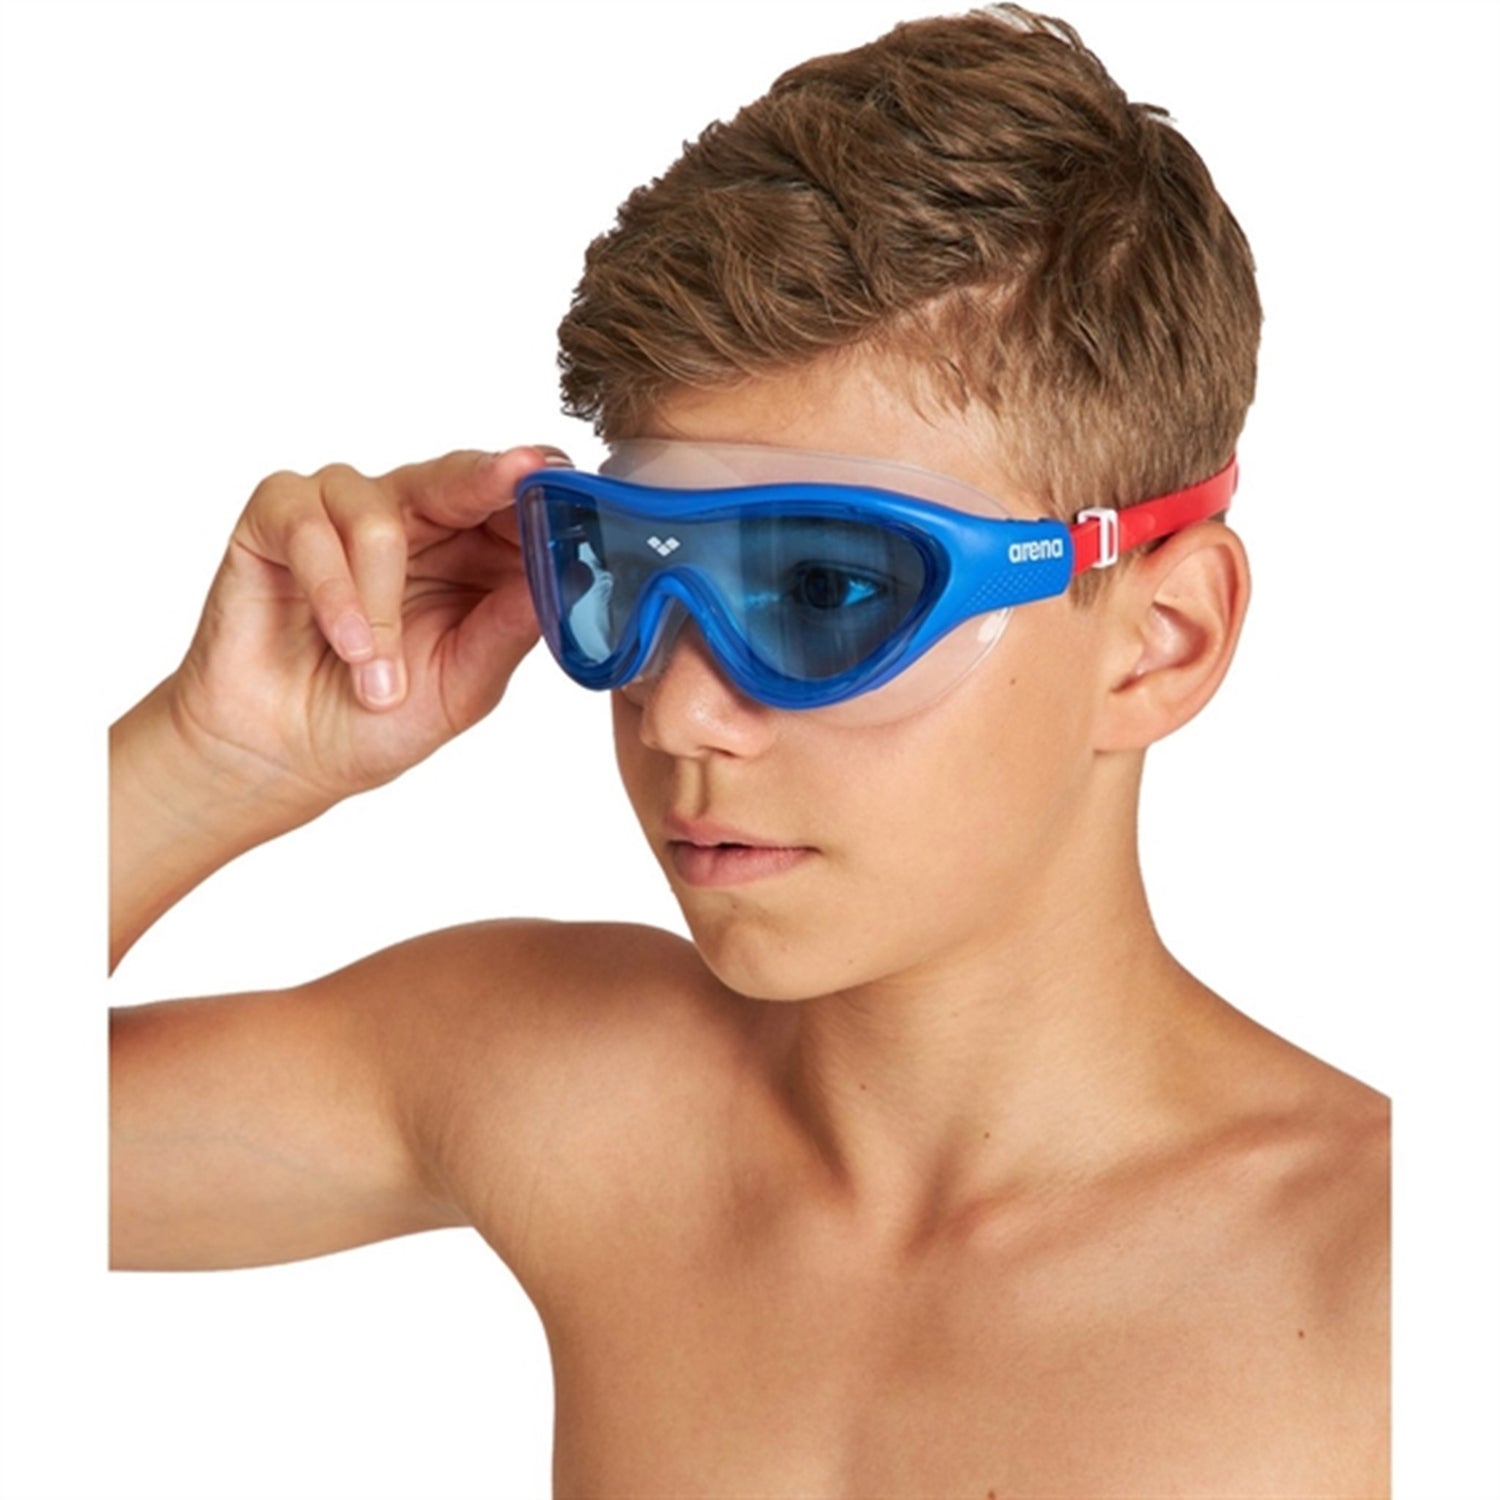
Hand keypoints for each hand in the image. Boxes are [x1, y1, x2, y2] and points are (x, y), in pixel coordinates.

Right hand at [170, 445, 561, 812]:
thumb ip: (511, 627)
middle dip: (489, 480)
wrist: (287, 758)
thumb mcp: (465, 683)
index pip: (514, 503)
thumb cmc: (377, 718)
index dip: (542, 492)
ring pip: (379, 514)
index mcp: (473, 551)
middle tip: (520, 473)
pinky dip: (333, 590)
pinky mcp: (279, 516)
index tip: (567, 481)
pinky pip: (309, 525)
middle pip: (458, 476)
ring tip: (378, 681)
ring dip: (381, 605)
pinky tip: (346, 645)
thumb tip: (571, 576)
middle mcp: (414, 517)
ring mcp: (344, 509)